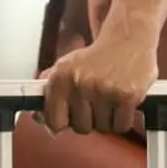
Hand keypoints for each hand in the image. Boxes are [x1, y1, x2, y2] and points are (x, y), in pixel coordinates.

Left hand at [39, 34, 157, 134]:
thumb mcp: (66, 67)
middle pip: (81, 128)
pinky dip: (123, 120)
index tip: (68, 120)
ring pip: (102, 128)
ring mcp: (104, 90)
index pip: (54, 122)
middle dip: (89, 120)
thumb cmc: (97, 58)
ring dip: (107, 120)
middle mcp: (80, 83)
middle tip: (95, 102)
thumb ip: (49, 92)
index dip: (63, 124)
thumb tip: (38, 117)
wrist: (129, 38)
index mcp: (61, 77)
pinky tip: (121, 103)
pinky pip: (121, 126)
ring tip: (109, 99)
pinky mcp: (127, 95)